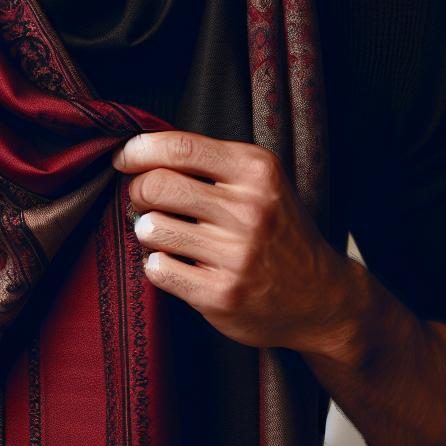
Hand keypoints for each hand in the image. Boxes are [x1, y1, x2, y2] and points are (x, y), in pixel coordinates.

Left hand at [110, 130, 357, 354]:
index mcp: (257, 170)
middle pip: (157, 185)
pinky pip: (158, 269)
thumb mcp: (259, 182)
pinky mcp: (221, 294)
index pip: (180, 147)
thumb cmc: (278, 231)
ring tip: (166, 234)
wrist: (322, 298)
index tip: (124, 158)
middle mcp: (249, 209)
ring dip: (148, 230)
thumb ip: (210, 163)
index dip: (140, 150)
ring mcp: (236, 254)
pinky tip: (177, 263)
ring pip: (152, 228)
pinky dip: (158, 264)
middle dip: (138, 191)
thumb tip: (140, 153)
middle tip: (143, 199)